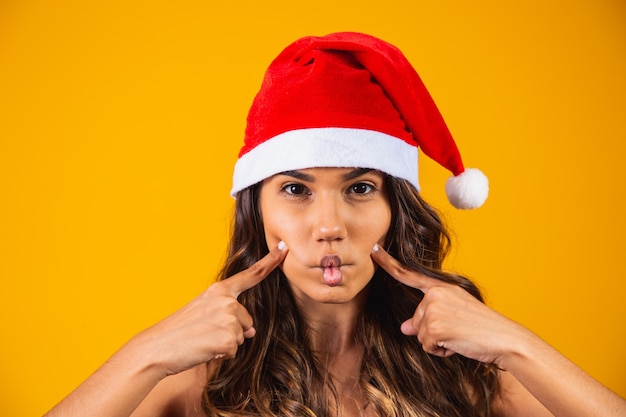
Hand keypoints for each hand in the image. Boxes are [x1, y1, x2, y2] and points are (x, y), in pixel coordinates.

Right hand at [128, 242, 287, 377]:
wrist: (157, 348)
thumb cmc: (178, 332)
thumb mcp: (203, 313)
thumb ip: (229, 315)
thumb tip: (251, 332)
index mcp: (219, 290)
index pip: (251, 274)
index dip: (271, 261)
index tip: (284, 248)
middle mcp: (226, 301)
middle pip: (247, 321)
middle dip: (232, 331)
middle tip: (204, 333)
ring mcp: (228, 319)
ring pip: (242, 337)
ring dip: (225, 344)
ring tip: (202, 341)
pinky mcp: (228, 338)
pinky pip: (234, 351)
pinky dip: (221, 355)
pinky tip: (204, 350)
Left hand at [371, 244, 529, 365]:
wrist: (504, 338)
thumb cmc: (481, 327)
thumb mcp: (453, 317)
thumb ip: (427, 317)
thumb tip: (405, 328)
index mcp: (440, 287)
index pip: (408, 274)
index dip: (388, 263)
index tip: (373, 250)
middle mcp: (434, 294)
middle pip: (416, 320)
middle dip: (433, 332)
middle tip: (458, 330)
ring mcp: (433, 309)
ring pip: (420, 334)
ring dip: (438, 342)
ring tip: (459, 336)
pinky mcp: (433, 326)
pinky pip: (426, 346)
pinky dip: (440, 351)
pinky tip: (458, 343)